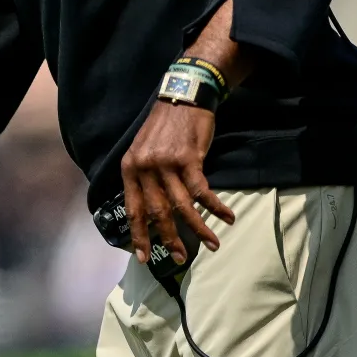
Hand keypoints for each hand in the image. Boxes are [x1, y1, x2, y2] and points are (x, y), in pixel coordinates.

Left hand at [121, 100, 235, 264]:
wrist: (181, 98)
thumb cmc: (163, 127)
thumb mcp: (142, 150)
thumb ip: (143, 178)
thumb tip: (150, 210)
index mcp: (130, 168)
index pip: (133, 208)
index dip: (139, 235)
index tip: (144, 257)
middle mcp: (144, 168)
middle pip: (157, 212)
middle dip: (170, 239)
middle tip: (181, 258)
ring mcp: (166, 164)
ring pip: (182, 206)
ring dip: (198, 229)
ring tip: (212, 245)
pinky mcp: (189, 159)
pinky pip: (202, 191)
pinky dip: (215, 207)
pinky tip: (227, 218)